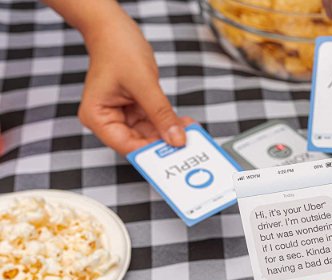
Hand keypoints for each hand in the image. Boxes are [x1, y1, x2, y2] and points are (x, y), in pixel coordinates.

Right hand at [78, 12, 190, 154]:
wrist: (115, 29)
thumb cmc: (118, 49)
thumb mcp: (144, 84)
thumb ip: (161, 113)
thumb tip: (176, 139)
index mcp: (97, 117)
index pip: (125, 145)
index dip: (150, 152)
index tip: (172, 155)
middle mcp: (107, 120)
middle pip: (138, 142)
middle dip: (163, 143)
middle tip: (187, 145)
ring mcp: (122, 115)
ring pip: (149, 134)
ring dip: (169, 133)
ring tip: (190, 133)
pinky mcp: (134, 110)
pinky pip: (154, 122)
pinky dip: (168, 123)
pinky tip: (184, 124)